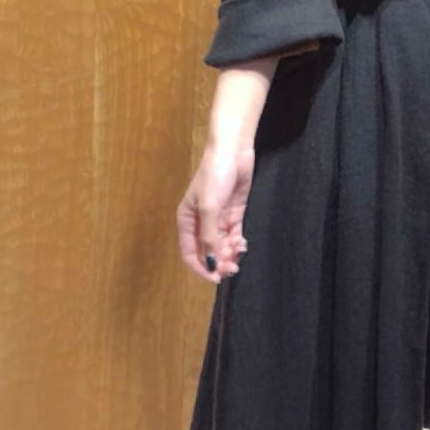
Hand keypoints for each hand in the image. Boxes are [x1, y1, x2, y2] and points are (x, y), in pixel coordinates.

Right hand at [176, 139, 253, 284]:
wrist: (233, 151)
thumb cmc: (214, 176)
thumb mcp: (209, 207)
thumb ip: (208, 236)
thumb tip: (209, 262)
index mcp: (186, 220)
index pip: (189, 252)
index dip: (200, 267)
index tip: (215, 277)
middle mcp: (200, 222)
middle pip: (207, 251)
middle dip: (219, 261)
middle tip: (233, 268)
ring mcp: (217, 218)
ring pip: (222, 245)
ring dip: (229, 253)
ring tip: (239, 251)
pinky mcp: (233, 213)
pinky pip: (233, 235)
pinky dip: (237, 243)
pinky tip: (242, 244)